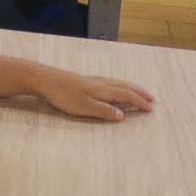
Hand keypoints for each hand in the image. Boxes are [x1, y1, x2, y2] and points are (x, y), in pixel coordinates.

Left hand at [34, 66, 152, 121]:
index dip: (138, 102)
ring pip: (116, 82)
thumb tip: (123, 116)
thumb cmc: (63, 95)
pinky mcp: (83, 80)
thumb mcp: (84, 107)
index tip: (150, 108)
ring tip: (137, 91)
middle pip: (124, 86)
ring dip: (130, 87)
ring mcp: (91, 80)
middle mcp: (100, 83)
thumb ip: (104, 112)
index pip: (125, 95)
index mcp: (102, 90)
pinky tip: (113, 87)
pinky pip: (109, 82)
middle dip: (138, 92)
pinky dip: (118, 85)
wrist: (44, 79)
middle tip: (151, 98)